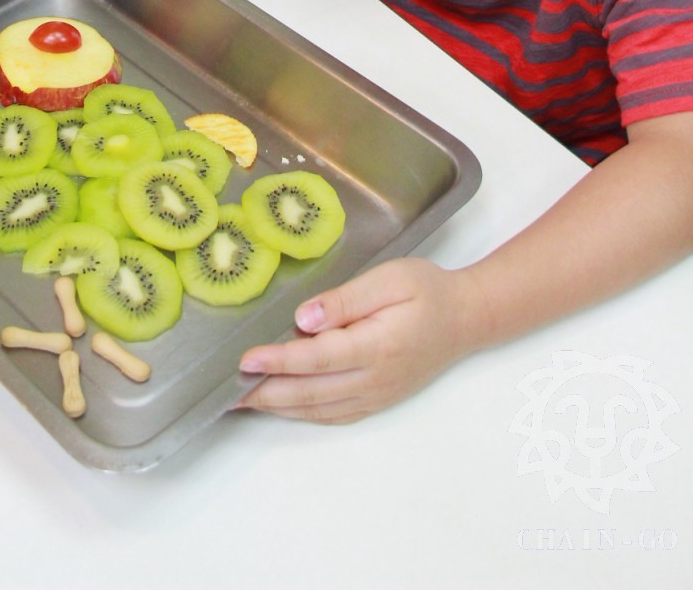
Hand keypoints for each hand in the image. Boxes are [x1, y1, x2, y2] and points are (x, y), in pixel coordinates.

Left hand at [235, 258, 478, 423]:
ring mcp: (377, 394)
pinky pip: (334, 414)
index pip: (317, 358)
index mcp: (377, 345)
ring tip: (242, 400)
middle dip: (266, 392)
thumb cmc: (426, 290)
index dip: (278, 361)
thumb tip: (303, 320)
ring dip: (279, 407)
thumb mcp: (389, 279)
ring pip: (319, 408)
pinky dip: (303, 413)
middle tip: (227, 389)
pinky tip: (282, 405)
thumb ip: (345, 301)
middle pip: (311, 391)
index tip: (245, 360)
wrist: (465, 318)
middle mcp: (375, 378)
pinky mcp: (378, 398)